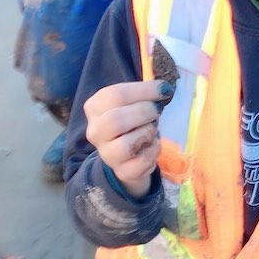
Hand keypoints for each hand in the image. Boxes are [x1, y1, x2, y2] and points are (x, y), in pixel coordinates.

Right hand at [83, 80, 172, 197]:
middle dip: (144, 112)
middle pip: (116, 120)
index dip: (144, 90)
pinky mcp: (123, 171)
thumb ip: (143, 93)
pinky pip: (142, 161)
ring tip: (152, 129)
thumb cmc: (132, 122)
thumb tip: (164, 87)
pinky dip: (154, 150)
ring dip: (148, 132)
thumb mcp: (131, 103)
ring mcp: (107, 154)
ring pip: (126, 144)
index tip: (164, 89)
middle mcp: (95, 132)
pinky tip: (153, 144)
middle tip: (157, 110)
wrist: (128, 157)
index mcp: (94, 107)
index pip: (115, 95)